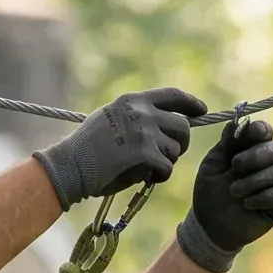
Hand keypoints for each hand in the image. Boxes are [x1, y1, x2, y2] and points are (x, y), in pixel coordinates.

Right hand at [33, 86, 206, 210]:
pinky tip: (148, 178)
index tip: (202, 111)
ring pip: (176, 148)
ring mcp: (144, 131)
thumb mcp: (110, 117)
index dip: (191, 103)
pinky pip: (167, 167)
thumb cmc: (87, 147)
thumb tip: (166, 123)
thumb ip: (137, 116)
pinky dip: (160, 176)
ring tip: (149, 167)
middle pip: (183, 125)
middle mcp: (142, 111)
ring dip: (167, 161)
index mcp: (133, 99)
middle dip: (181, 142)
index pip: (173, 95)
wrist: (70, 165)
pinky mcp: (144, 153)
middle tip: (171, 153)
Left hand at [176, 116, 272, 272]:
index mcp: (250, 149)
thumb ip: (227, 142)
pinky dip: (263, 198)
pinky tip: (247, 205)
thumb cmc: (210, 192)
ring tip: (234, 191)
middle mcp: (267, 163)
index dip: (260, 130)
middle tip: (234, 168)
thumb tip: (238, 118)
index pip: (265, 132)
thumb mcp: (213, 163)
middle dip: (254, 157)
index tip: (250, 133)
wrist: (209, 225)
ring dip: (252, 181)